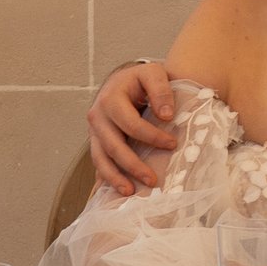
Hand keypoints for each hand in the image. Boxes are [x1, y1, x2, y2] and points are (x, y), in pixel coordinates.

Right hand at [88, 60, 175, 198]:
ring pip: (100, 158)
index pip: (130, 124)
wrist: (122, 80)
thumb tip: (166, 115)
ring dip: (114, 177)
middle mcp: (97, 116)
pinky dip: (106, 177)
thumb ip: (160, 90)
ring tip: (129, 192)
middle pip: (113, 145)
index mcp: (110, 99)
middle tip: (152, 181)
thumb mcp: (153, 73)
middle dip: (132, 165)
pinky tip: (116, 192)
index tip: (173, 144)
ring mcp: (94, 131)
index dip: (151, 136)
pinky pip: (99, 162)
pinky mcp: (96, 142)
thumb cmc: (140, 79)